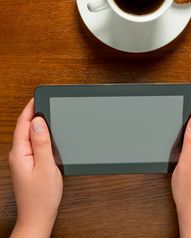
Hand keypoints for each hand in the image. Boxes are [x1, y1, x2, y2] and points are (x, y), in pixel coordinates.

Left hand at [9, 98, 62, 237]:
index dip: (30, 108)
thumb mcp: (45, 166)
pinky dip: (39, 134)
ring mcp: (22, 160)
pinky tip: (47, 134)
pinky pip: (32, 143)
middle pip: (24, 127)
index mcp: (20, 153)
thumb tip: (39, 122)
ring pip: (28, 135)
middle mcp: (18, 154)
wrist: (38, 217)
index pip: (23, 123)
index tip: (38, 97)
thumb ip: (42, 143)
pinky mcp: (28, 164)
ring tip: (46, 112)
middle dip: (33, 113)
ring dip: (36, 123)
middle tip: (45, 101)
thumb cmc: (41, 197)